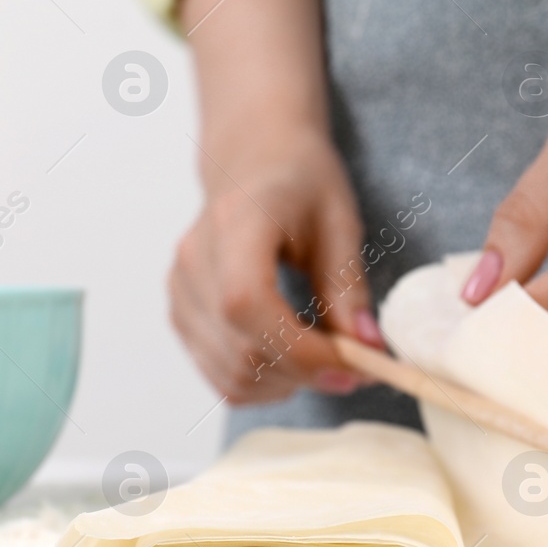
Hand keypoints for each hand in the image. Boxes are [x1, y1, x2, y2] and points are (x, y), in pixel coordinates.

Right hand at [170, 130, 382, 401]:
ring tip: (325, 358)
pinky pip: (221, 376)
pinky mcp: (180, 314)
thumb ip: (348, 286)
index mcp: (235, 221)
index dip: (298, 350)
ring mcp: (180, 290)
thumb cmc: (300, 183)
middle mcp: (194, 259)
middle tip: (356, 366)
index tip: (351, 365)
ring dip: (287, 384)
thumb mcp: (338, 222)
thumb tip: (367, 350)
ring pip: (231, 375)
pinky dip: (265, 384)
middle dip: (306, 372)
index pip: (246, 304)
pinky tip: (293, 358)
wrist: (253, 162)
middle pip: (240, 349)